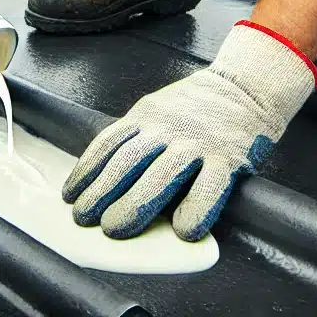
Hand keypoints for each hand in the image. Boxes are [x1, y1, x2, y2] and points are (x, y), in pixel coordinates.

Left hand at [61, 20, 316, 240]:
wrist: (247, 84)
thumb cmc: (198, 106)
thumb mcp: (159, 109)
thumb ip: (138, 134)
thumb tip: (103, 173)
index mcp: (147, 115)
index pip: (108, 143)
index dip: (86, 170)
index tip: (69, 195)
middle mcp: (168, 128)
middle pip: (127, 163)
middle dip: (101, 192)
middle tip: (83, 218)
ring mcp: (198, 143)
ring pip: (160, 176)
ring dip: (134, 205)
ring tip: (114, 228)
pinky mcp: (229, 158)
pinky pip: (209, 188)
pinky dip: (195, 210)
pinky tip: (182, 232)